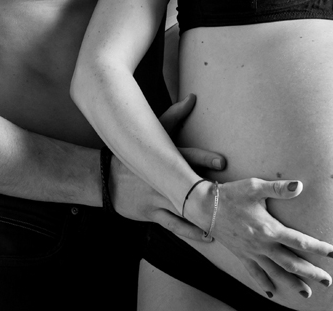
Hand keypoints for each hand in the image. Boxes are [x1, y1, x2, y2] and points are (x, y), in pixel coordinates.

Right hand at [110, 95, 225, 240]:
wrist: (103, 179)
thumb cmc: (132, 153)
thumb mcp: (150, 132)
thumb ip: (174, 115)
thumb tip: (193, 97)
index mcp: (162, 158)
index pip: (185, 156)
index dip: (203, 158)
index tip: (222, 162)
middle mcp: (160, 178)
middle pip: (187, 185)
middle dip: (208, 190)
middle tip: (229, 196)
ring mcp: (156, 198)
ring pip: (183, 208)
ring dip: (202, 213)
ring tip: (224, 218)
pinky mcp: (152, 214)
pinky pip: (173, 225)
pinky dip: (190, 232)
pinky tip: (207, 235)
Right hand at [185, 178, 332, 299]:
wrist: (206, 207)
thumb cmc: (232, 194)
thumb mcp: (255, 186)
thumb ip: (278, 188)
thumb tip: (299, 186)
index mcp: (269, 229)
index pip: (299, 241)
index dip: (318, 248)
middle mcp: (263, 245)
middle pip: (292, 263)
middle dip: (311, 273)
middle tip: (328, 281)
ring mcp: (252, 253)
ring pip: (276, 273)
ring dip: (292, 284)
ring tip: (307, 293)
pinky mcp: (242, 256)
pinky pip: (255, 274)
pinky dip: (265, 284)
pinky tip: (273, 293)